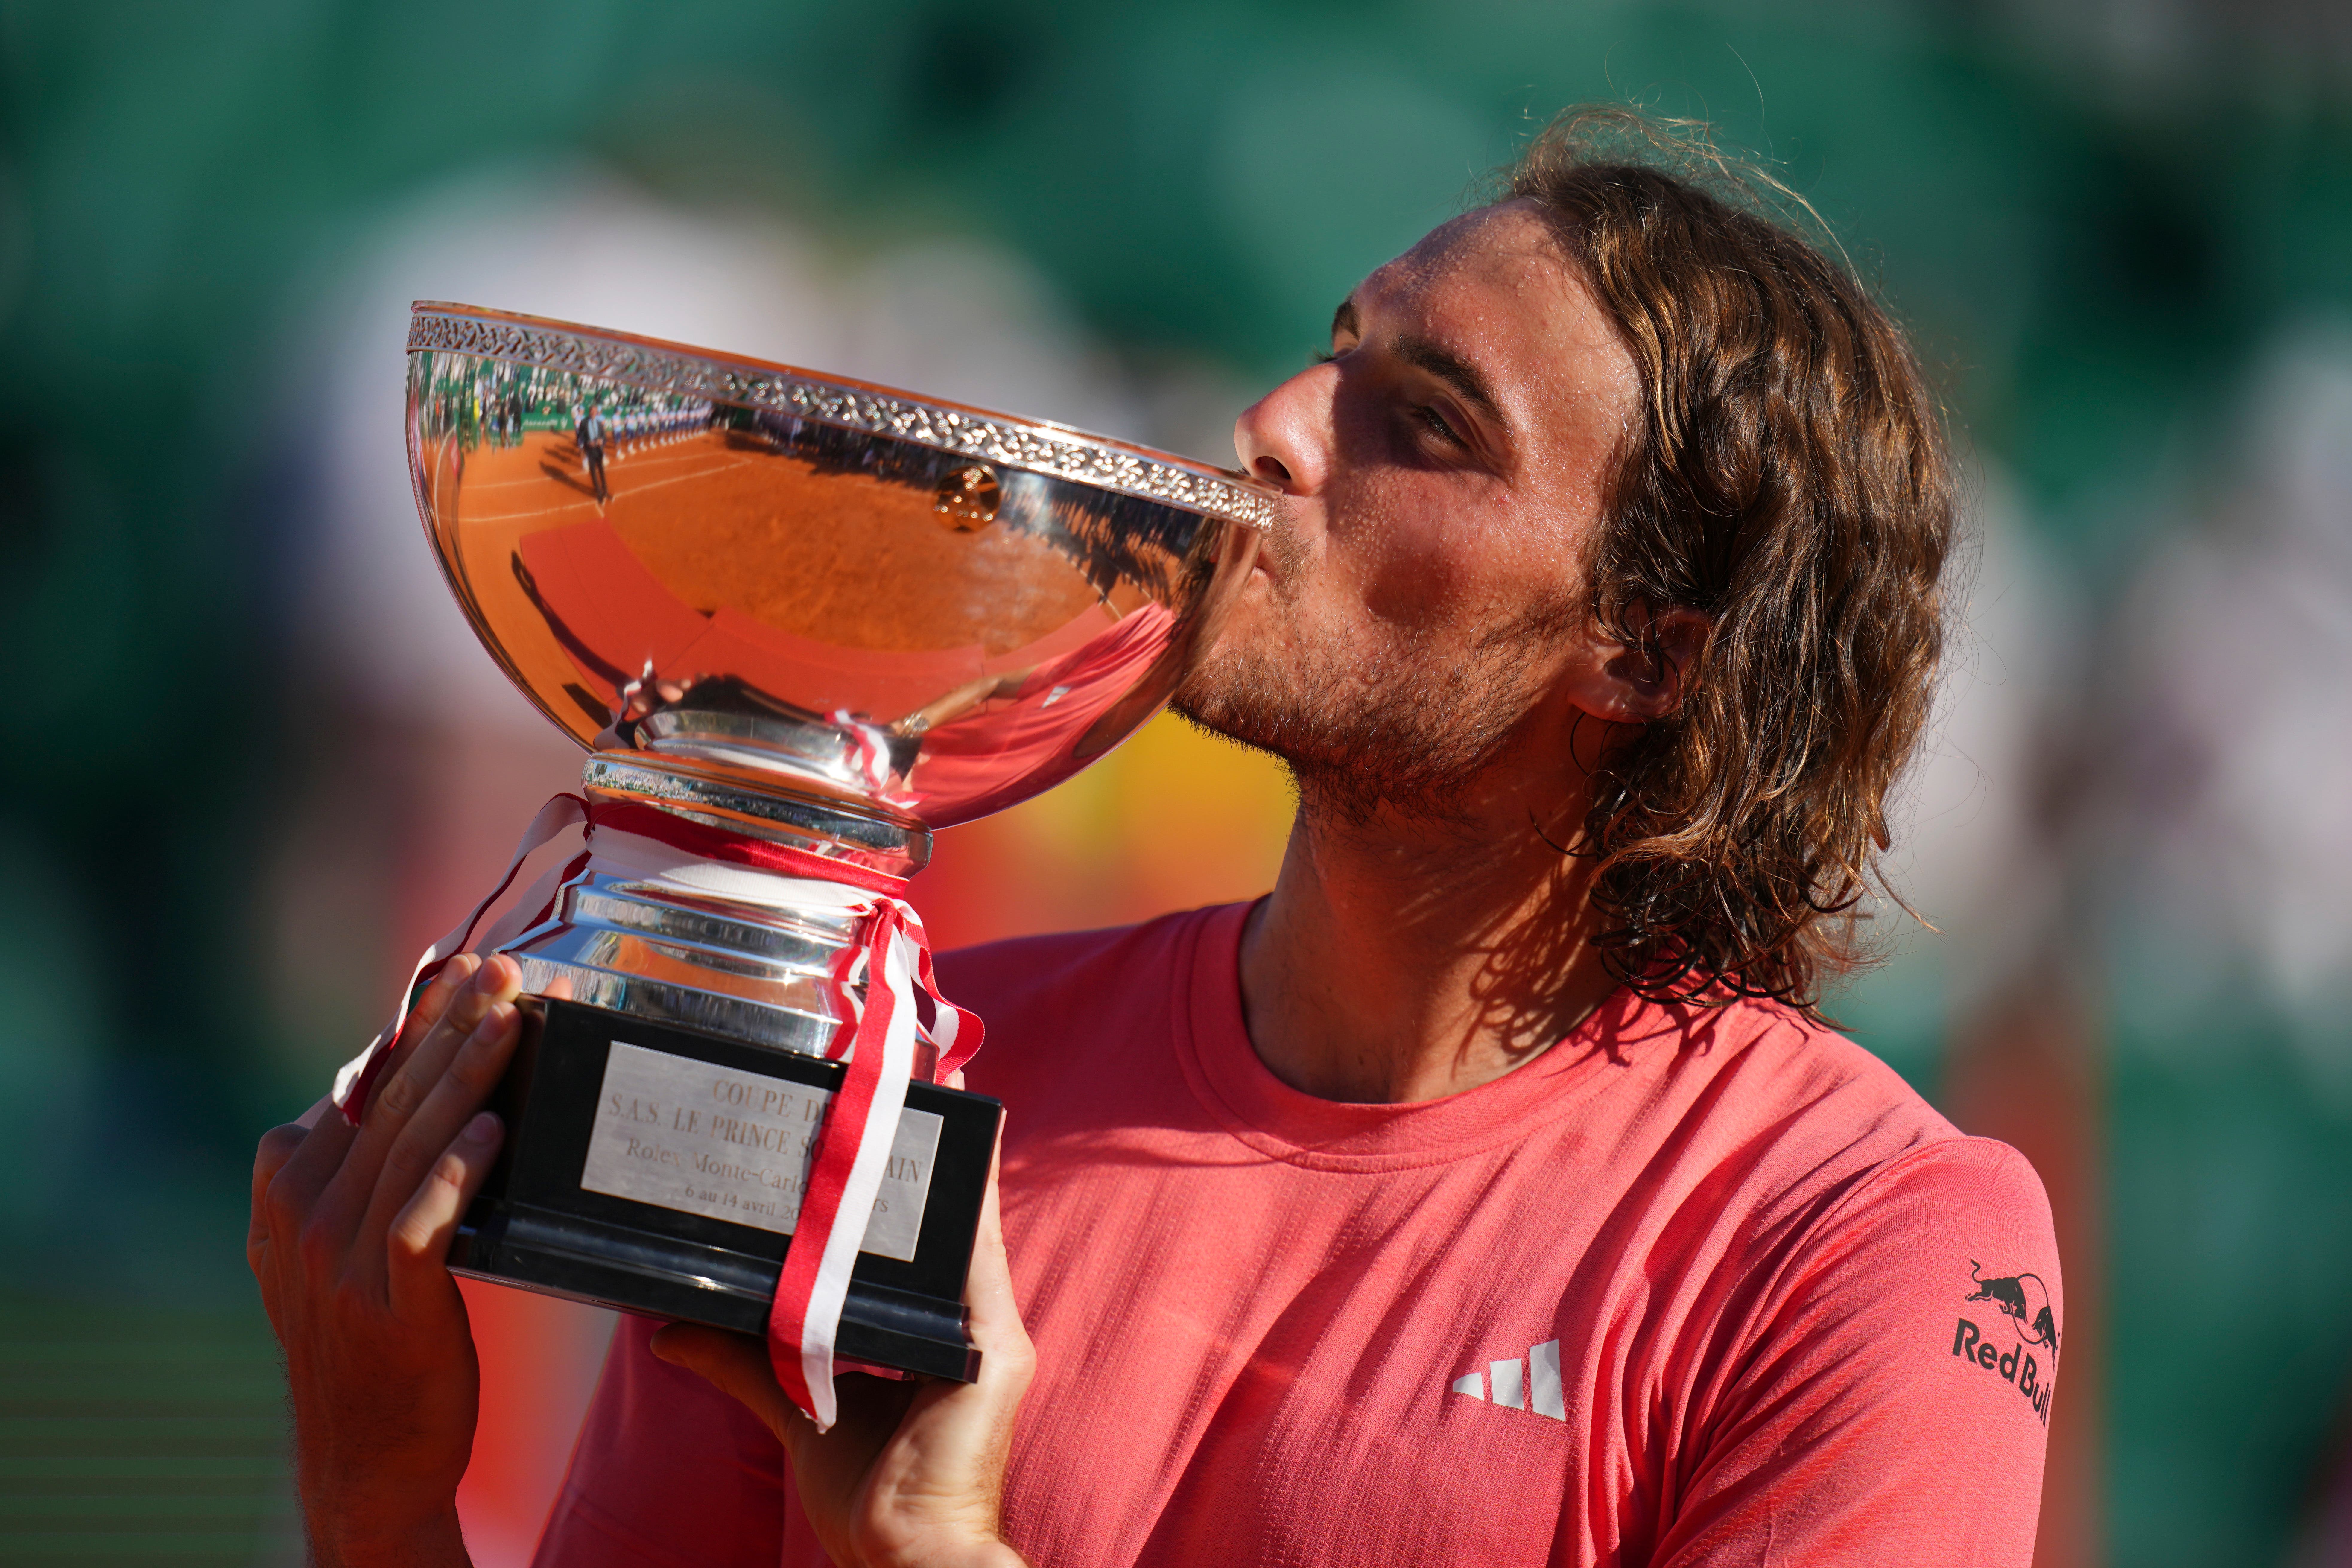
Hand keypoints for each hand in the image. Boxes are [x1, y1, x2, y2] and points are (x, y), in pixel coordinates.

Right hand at [247, 953, 527, 1567]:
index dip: (413, 1022)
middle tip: (501, 968)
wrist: (363, 1455)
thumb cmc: (368, 1334)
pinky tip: (494, 1129)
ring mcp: (338, 1261)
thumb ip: (353, 1167)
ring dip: (463, 1075)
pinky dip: (456, 1172)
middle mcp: (302, 1214)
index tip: (460, 968)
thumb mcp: (334, 1240)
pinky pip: (420, 1223)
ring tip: (510, 1020)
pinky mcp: (386, 1304)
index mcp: (286, 1185)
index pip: (362, 1083)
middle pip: (388, 1099)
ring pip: (408, 1145)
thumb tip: (388, 1079)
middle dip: (447, 1024)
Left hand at [652, 1132, 1035, 1567]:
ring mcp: (989, 1338)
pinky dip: (971, 1208)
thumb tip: (670, 1333)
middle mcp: (966, 1329)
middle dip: (917, 1168)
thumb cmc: (868, 1498)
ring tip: (926, 1098)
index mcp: (932, 1339)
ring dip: (947, 1169)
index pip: (911, 1251)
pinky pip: (981, 1263)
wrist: (904, 1555)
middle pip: (936, 1233)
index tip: (869, 1134)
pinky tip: (966, 1156)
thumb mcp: (794, 1408)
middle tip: (891, 1092)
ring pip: (962, 1234)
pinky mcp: (998, 1352)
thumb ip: (743, 1363)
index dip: (895, 1194)